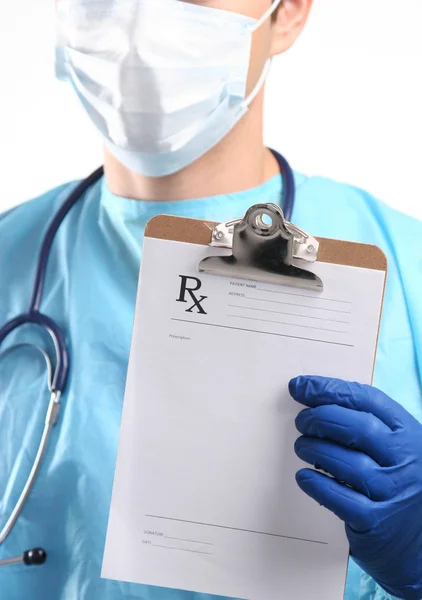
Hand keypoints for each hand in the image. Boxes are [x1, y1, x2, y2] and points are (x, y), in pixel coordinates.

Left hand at [289, 375, 421, 599]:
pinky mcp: (376, 522)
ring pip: (346, 462)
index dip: (328, 389)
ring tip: (302, 446)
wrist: (421, 543)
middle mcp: (406, 460)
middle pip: (356, 428)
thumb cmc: (400, 483)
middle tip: (301, 421)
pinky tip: (304, 476)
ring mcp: (393, 492)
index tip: (300, 386)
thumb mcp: (396, 447)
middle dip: (320, 418)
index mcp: (409, 432)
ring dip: (314, 449)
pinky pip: (339, 497)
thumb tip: (315, 399)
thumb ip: (367, 423)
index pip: (366, 399)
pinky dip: (316, 483)